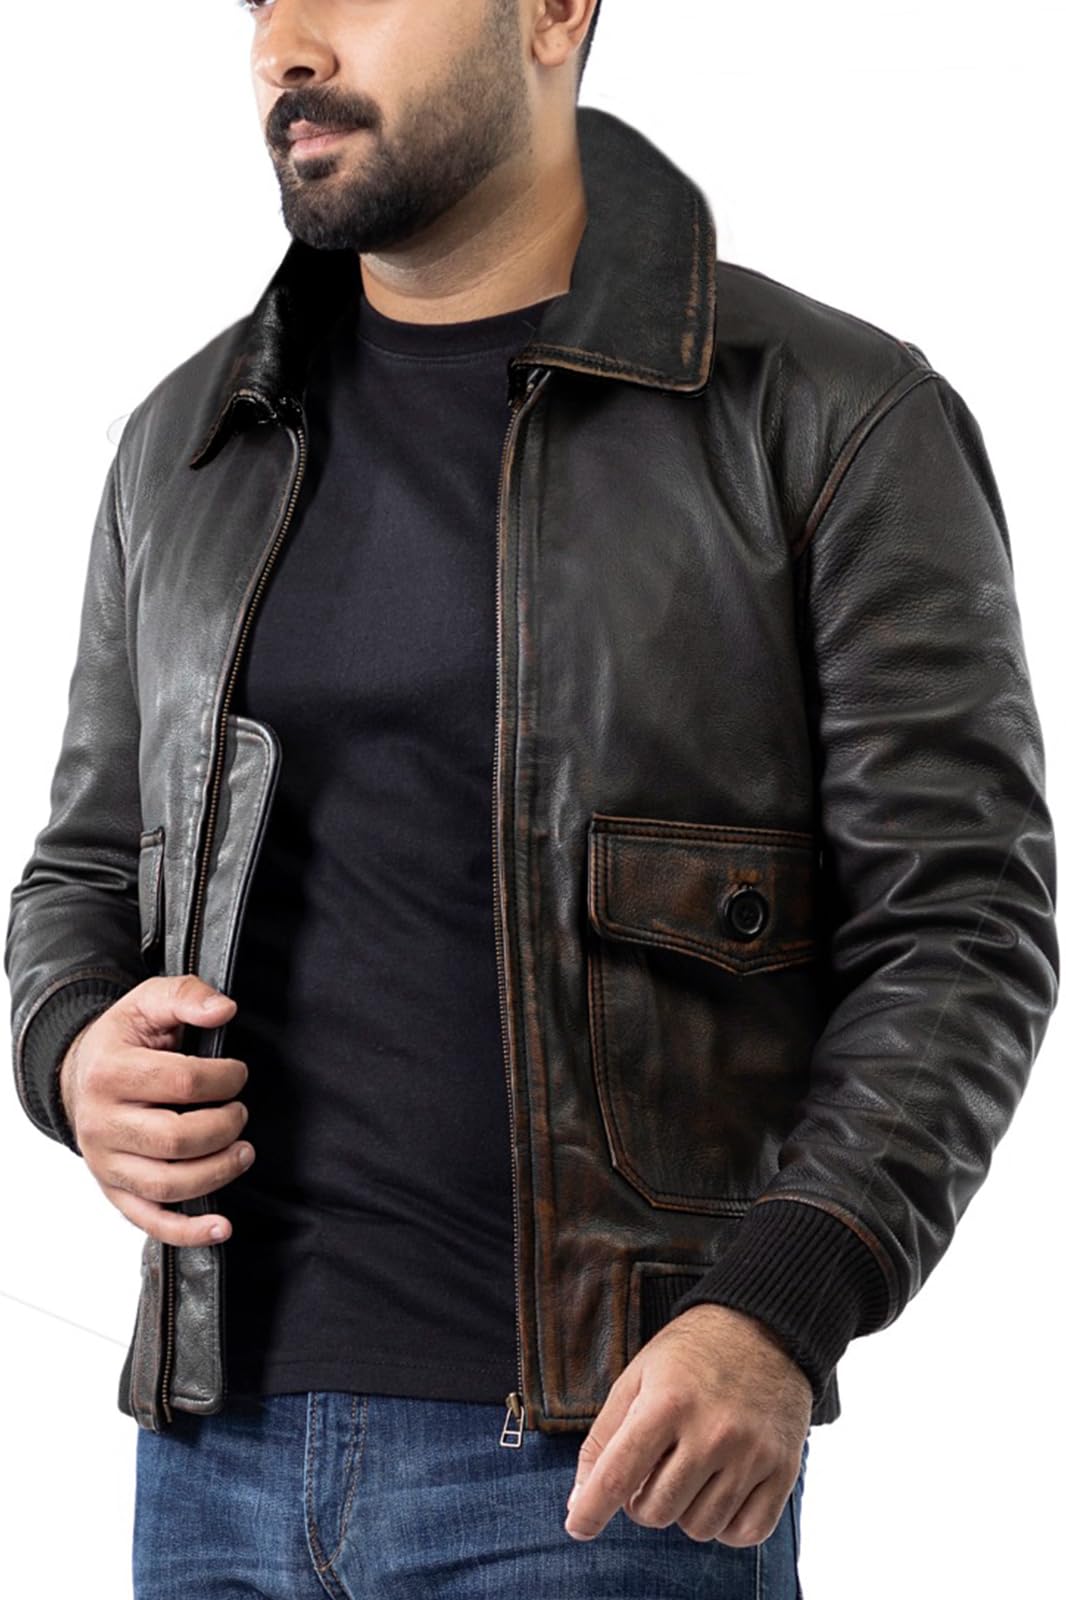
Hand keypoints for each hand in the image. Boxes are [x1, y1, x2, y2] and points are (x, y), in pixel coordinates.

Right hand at [59, 973, 254, 1246]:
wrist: (82, 1072)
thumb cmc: (126, 1039)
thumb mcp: (151, 1002)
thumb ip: (188, 997)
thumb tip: (224, 1010)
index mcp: (110, 1072)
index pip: (180, 1082)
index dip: (224, 1078)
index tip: (239, 1072)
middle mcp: (101, 1123)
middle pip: (175, 1139)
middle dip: (224, 1126)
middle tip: (241, 1112)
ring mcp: (105, 1162)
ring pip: (166, 1185)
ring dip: (217, 1172)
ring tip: (243, 1152)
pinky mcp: (114, 1190)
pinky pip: (149, 1220)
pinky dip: (188, 1231)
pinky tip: (223, 1227)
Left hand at [563, 1302, 811, 1545]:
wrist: (765, 1328)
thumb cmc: (690, 1356)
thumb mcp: (637, 1377)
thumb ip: (604, 1439)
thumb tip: (581, 1503)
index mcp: (667, 1403)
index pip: (617, 1476)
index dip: (590, 1510)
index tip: (578, 1526)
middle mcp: (711, 1432)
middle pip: (656, 1511)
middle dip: (642, 1500)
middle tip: (654, 1468)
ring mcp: (751, 1454)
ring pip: (698, 1528)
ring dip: (684, 1510)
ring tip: (689, 1471)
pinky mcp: (783, 1470)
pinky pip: (745, 1533)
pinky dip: (726, 1525)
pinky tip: (720, 1491)